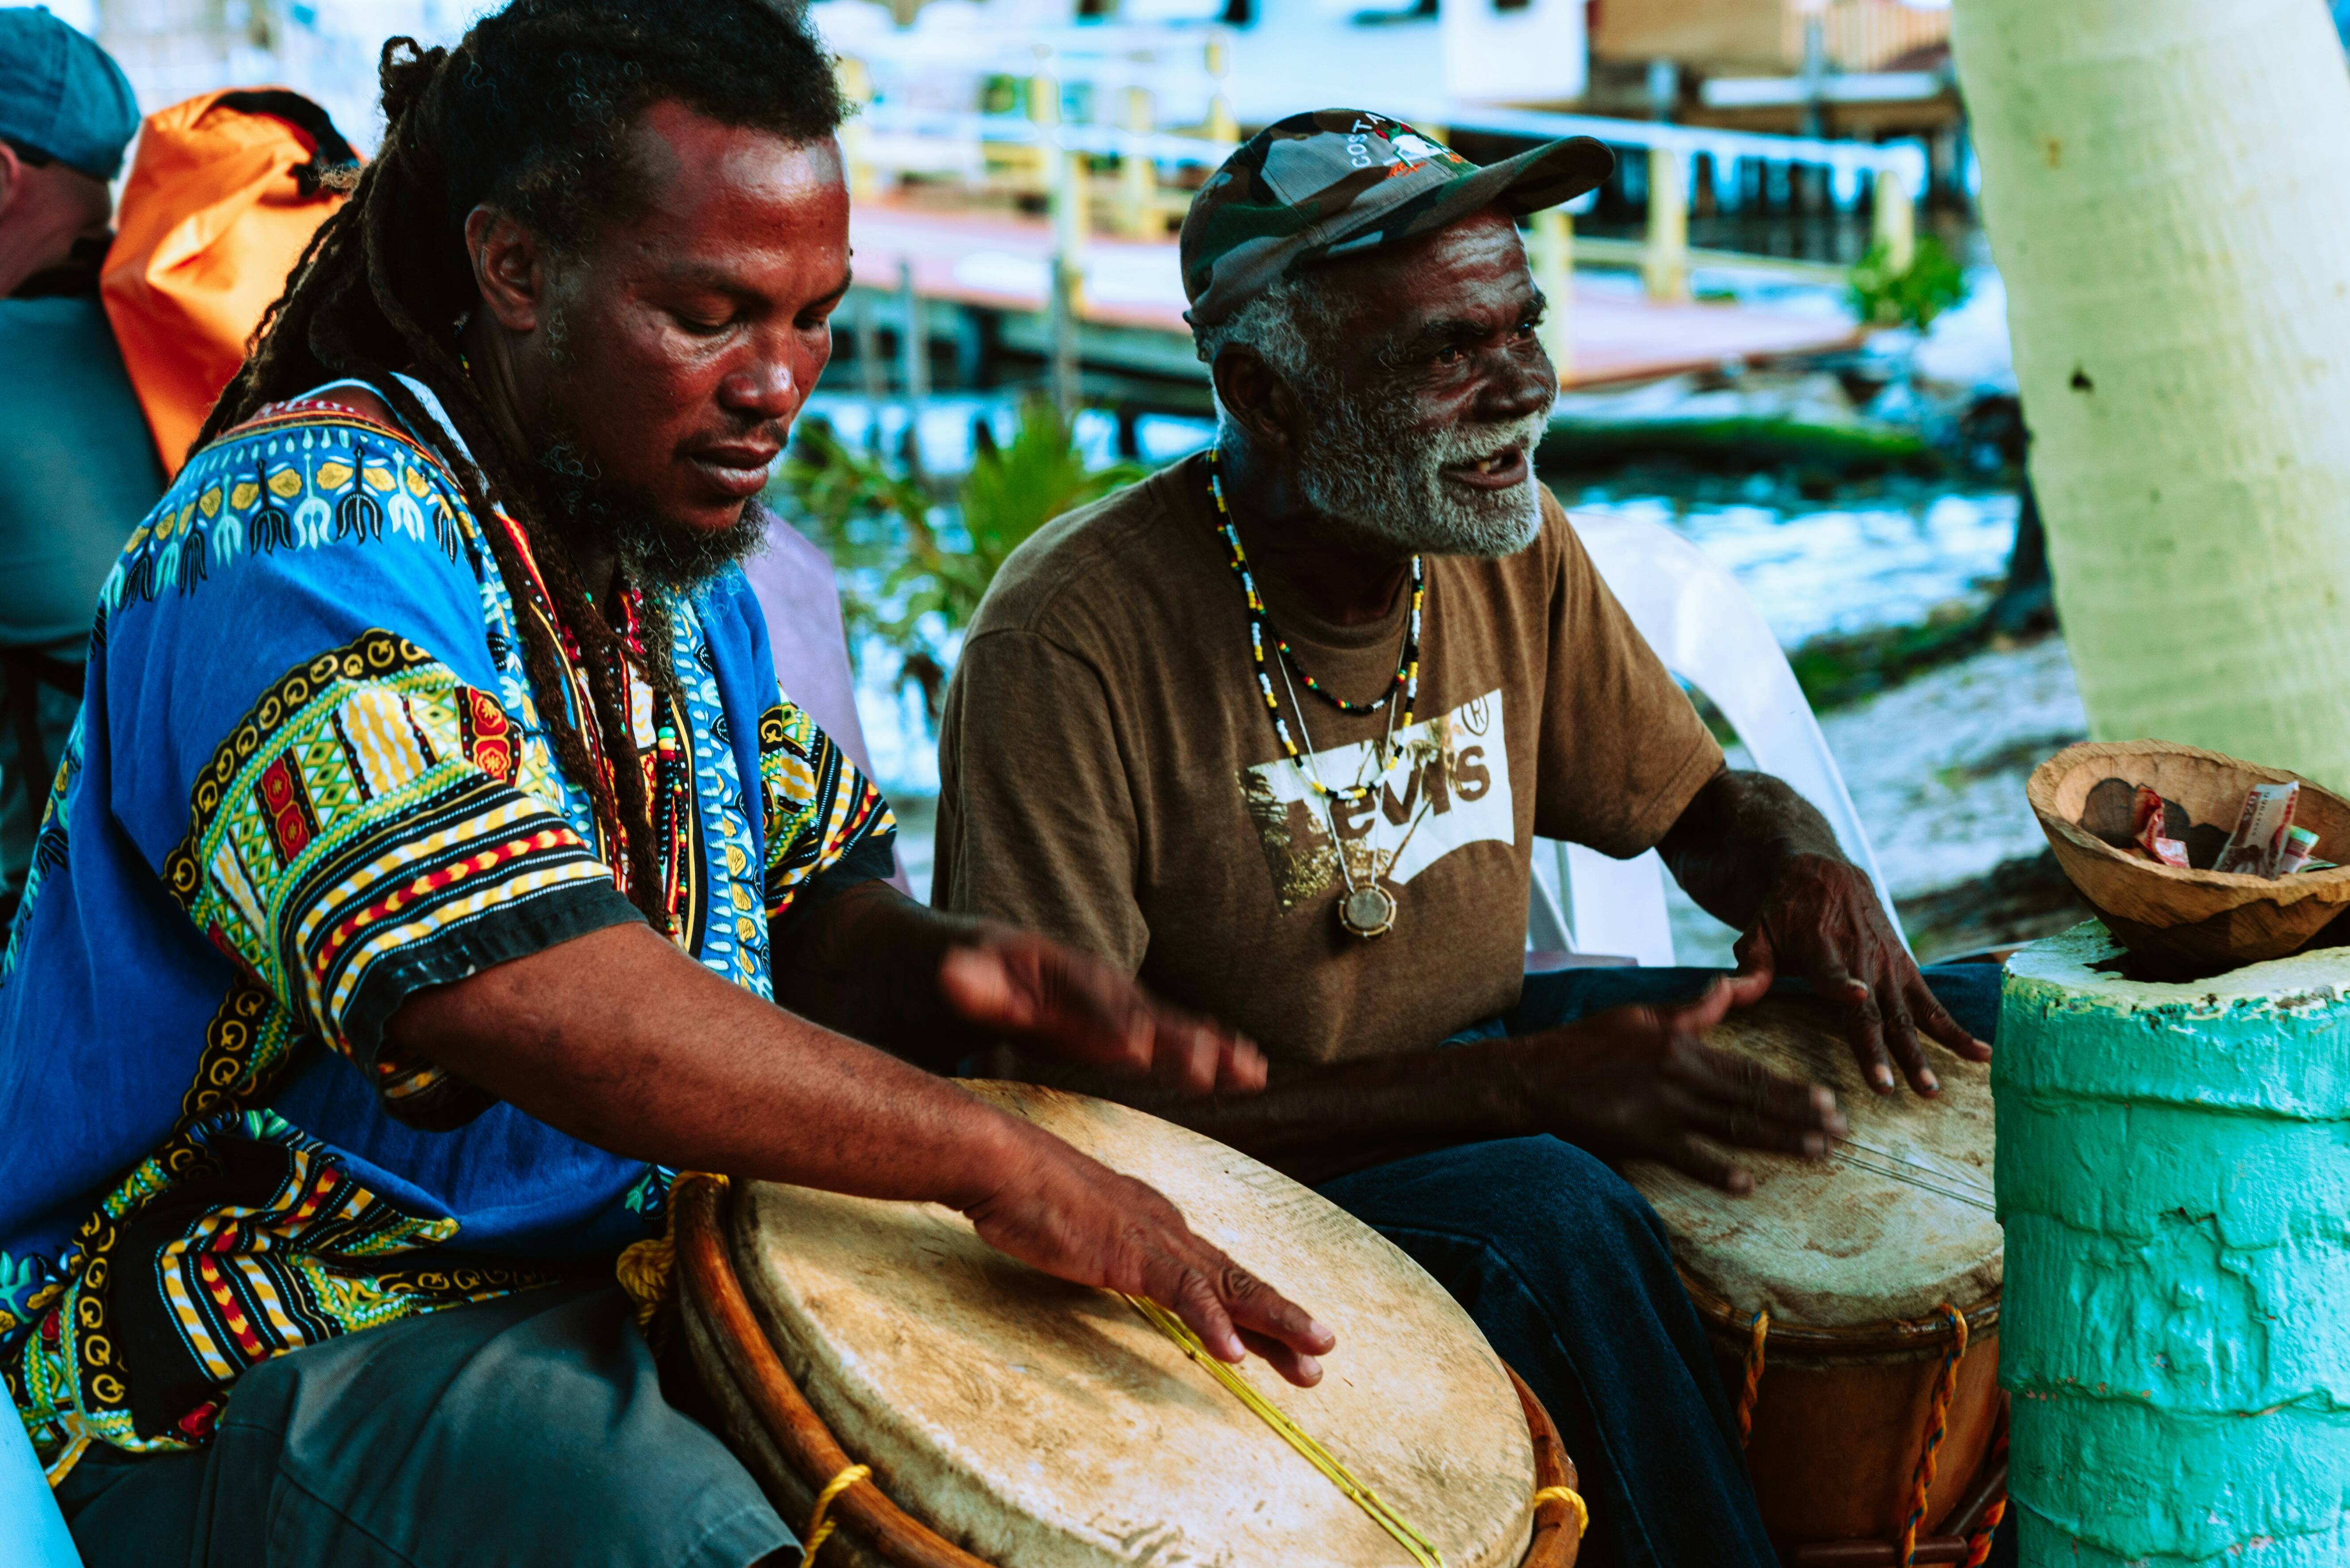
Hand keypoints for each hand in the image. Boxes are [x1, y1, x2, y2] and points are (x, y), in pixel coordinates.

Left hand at [939, 930, 1265, 1096]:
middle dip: (1173, 1041)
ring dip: (1208, 1047)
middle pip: (1140, 1012)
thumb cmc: (961, 973)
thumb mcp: (958, 972)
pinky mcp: (1124, 1023)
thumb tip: (956, 973)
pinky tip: (1248, 1070)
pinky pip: (1173, 1035)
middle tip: (1203, 1068)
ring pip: (1167, 1024)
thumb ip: (967, 981)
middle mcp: (1095, 984)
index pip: (1086, 1001)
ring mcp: (1114, 1003)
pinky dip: (1212, 1049)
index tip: (1134, 1051)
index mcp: (1055, 972)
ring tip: (1249, 1071)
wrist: (963, 957)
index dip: (1109, 1025)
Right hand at [962, 1123, 1335, 1385]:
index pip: (1217, 1275)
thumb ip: (1107, 1251)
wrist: (1003, 1163)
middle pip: (1237, 1282)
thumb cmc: (1029, 1195)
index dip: (1255, 1309)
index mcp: (1159, 1227)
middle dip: (1284, 1320)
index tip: (1286, 1339)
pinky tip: (1232, 1353)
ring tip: (1311, 1356)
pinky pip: (1183, 1293)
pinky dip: (1211, 1323)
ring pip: (1230, 1287)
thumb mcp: (1081, 1233)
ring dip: (1275, 1323)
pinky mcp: (1132, 1254)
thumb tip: (1115, 1267)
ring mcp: (1155, 1241)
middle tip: (1323, 1352)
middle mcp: (1169, 1231)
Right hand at [1518, 977, 1845, 1193]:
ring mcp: (1662, 1109)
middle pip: (1753, 1100)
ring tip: (1817, 1153)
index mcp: (1682, 1044)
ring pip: (1733, 1128)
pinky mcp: (1640, 1137)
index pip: (1750, 1069)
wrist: (1535, 1076)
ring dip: (1779, 1141)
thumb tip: (1730, 986)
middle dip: (1802, 1117)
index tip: (1828, 1099)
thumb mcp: (1639, 1015)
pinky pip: (1687, 1157)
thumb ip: (1691, 1010)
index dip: (1792, 1087)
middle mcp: (1680, 1076)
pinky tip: (1747, 1184)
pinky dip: (1718, 1171)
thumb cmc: (1585, 1044)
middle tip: (1841, 1133)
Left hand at [1731, 852, 1990, 1096]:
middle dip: (1883, 1049)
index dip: (1842, 984)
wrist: (1825, 872)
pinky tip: (1983, 1054)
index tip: (1856, 996)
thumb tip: (1731, 992)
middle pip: (1874, 1010)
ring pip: (1908, 1015)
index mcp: (1821, 949)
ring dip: (1923, 1052)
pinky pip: (1934, 1004)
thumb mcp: (1759, 929)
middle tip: (1894, 1087)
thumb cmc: (1783, 911)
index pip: (1832, 971)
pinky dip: (1957, 1030)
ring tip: (1933, 1088)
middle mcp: (1861, 960)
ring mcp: (1888, 967)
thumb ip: (1751, 964)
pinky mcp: (1907, 969)